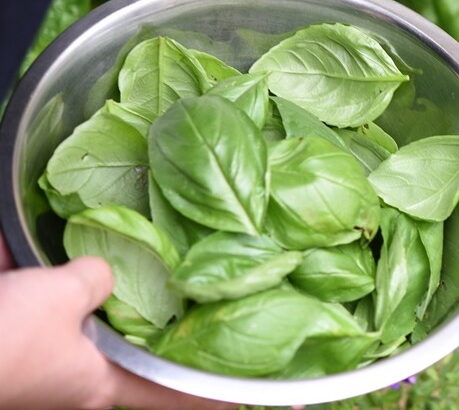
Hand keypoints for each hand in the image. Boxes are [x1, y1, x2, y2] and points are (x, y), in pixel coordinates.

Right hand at [0, 237, 236, 409]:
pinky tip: (32, 247)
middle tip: (194, 293)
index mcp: (99, 383)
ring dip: (86, 288)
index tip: (251, 401)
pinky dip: (37, 273)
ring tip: (105, 260)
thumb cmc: (3, 339)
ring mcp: (40, 358)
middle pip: (126, 350)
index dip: (212, 397)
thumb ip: (99, 277)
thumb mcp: (63, 297)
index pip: (170, 394)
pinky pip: (36, 298)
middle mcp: (75, 378)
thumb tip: (106, 269)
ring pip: (80, 319)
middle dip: (150, 319)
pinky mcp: (12, 336)